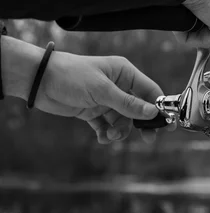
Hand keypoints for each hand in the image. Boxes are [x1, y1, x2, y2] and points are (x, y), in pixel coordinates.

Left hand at [32, 51, 163, 143]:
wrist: (39, 81)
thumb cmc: (71, 75)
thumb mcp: (102, 90)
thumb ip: (128, 103)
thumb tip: (152, 113)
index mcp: (125, 73)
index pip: (150, 91)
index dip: (159, 107)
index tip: (167, 124)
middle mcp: (118, 86)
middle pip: (139, 109)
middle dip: (142, 124)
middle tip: (148, 139)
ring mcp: (106, 100)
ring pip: (123, 121)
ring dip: (119, 131)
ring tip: (109, 136)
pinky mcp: (93, 111)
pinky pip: (107, 126)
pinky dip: (106, 134)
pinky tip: (101, 138)